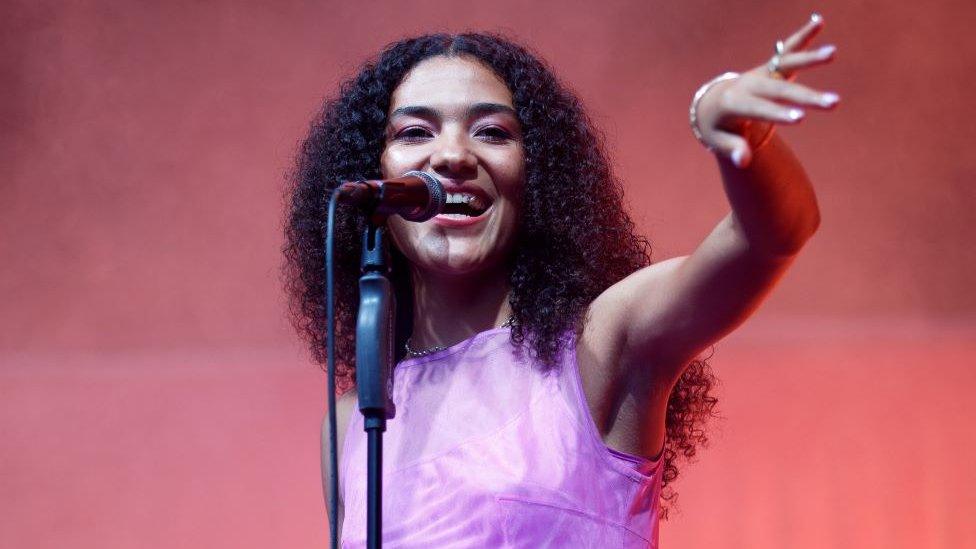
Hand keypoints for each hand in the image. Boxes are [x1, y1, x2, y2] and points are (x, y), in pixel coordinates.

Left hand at [692, 13, 839, 167]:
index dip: (778, 113)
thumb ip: (731, 149)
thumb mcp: (718, 140)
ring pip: (786, 64)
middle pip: (780, 89)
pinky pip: (788, 49)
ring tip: (833, 52)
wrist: (711, 103)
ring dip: (810, 59)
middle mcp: (748, 83)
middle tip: (833, 103)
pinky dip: (802, 35)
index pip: (759, 109)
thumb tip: (742, 161)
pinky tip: (818, 20)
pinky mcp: (770, 67)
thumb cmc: (716, 126)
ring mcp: (760, 72)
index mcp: (733, 103)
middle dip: (806, 96)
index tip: (801, 118)